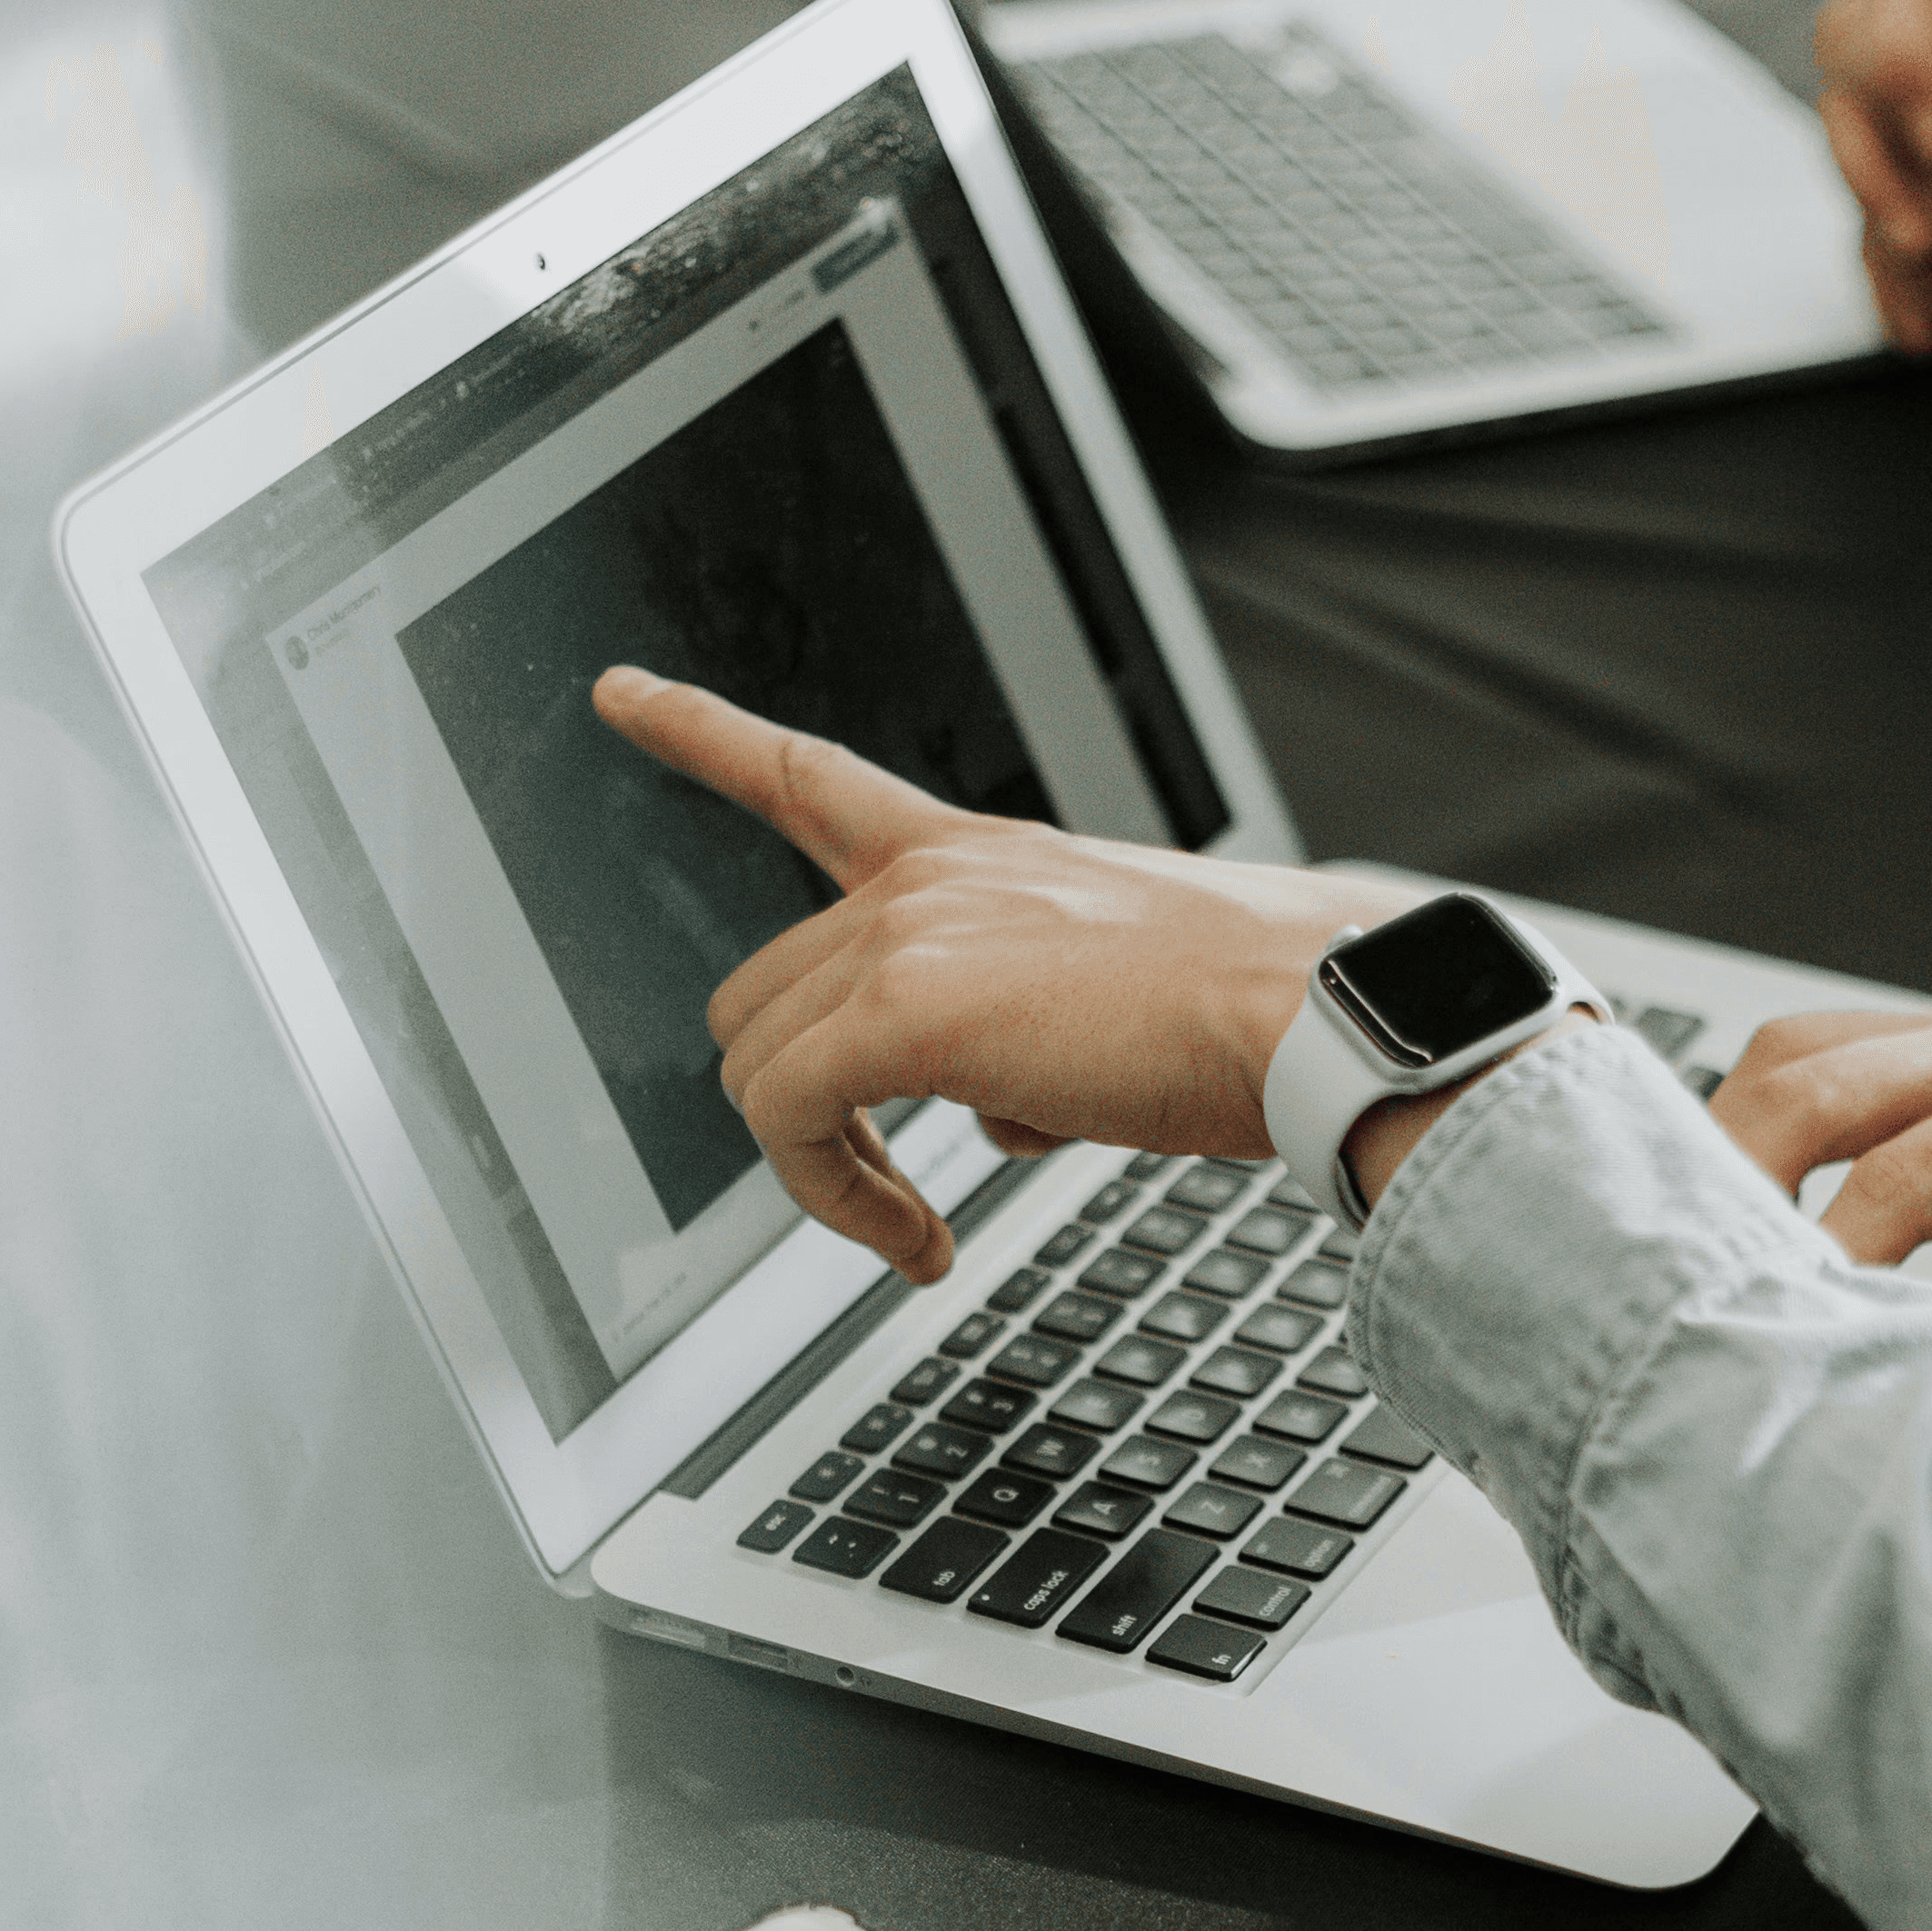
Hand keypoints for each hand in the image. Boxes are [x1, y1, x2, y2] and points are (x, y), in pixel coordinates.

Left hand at [593, 667, 1383, 1280]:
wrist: (1309, 1017)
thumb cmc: (1251, 1013)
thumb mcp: (1114, 991)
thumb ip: (1023, 1025)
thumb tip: (997, 1113)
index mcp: (979, 852)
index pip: (810, 775)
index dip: (701, 730)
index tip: (622, 691)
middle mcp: (932, 872)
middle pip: (761, 991)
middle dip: (805, 1098)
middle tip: (892, 1178)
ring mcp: (910, 929)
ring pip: (761, 1065)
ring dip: (826, 1165)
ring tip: (917, 1224)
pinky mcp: (902, 1010)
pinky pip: (788, 1120)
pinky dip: (837, 1198)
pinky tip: (918, 1239)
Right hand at [1708, 997, 1931, 1439]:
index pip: (1903, 1169)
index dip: (1826, 1253)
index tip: (1773, 1328)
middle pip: (1819, 1074)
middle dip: (1732, 1165)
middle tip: (1680, 1267)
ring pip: (1813, 1042)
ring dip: (1743, 1124)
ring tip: (1699, 1228)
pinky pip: (1844, 1044)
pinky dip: (1784, 1106)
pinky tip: (1758, 1182)